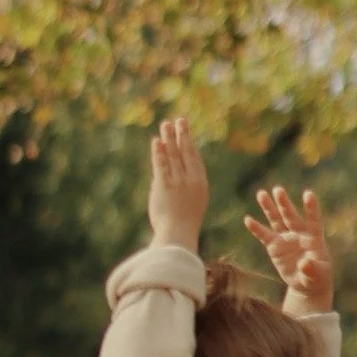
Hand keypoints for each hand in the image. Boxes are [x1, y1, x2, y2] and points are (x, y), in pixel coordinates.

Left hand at [147, 118, 207, 250]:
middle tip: (178, 121)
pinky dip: (158, 152)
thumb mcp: (190, 204)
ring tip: (165, 125)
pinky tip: (156, 141)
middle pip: (185, 152)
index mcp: (200, 184)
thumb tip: (167, 177)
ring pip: (173, 155)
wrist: (178, 235)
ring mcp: (178, 181)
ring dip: (169, 138)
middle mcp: (191, 179)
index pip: (194, 159)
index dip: (189, 144)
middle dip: (181, 135)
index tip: (185, 132)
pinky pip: (161, 164)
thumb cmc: (183, 225)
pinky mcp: (164, 185)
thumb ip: (182, 188)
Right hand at [243, 185, 333, 315]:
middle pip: (291, 216)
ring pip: (276, 220)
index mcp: (314, 238)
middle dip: (284, 204)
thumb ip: (312, 269)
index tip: (308, 194)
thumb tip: (304, 264)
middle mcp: (299, 233)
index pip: (313, 220)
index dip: (311, 208)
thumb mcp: (317, 275)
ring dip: (269, 207)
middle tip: (278, 190)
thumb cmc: (316, 277)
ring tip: (261, 194)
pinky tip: (248, 220)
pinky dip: (256, 228)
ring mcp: (286, 238)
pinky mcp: (274, 246)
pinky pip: (264, 235)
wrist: (305, 282)